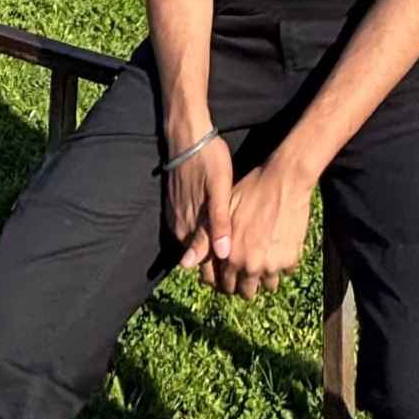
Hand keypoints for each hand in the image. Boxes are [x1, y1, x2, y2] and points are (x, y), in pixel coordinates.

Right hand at [166, 137, 232, 273]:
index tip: (240, 281)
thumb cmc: (207, 160)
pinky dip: (203, 237)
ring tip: (234, 255)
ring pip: (194, 245)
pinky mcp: (175, 208)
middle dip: (218, 266)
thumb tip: (222, 254)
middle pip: (199, 257)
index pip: (205, 264)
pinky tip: (217, 232)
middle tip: (242, 271)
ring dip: (210, 252)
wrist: (187, 136)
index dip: (223, 274)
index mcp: (191, 228)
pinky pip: (189, 231)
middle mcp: (180, 228)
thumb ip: (218, 224)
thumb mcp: (218, 190)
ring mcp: (176, 218)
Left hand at [214, 156, 314, 299]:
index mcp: (232, 257)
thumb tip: (185, 265)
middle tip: (248, 268)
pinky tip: (278, 248)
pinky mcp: (291, 258)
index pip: (225, 285)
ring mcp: (273, 264)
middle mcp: (251, 266)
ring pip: (268, 285)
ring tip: (264, 259)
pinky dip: (282, 263)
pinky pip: (286, 272)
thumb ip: (205, 241)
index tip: (231, 274)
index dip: (226, 280)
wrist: (285, 180)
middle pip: (247, 291)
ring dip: (265, 276)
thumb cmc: (251, 191)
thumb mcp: (223, 213)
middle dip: (245, 283)